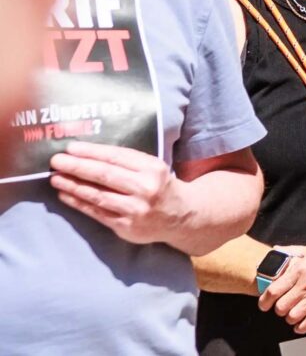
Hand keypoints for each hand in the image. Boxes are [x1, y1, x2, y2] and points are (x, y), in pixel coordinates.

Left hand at [49, 142, 186, 245]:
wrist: (181, 216)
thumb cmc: (160, 186)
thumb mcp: (152, 168)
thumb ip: (128, 163)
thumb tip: (89, 155)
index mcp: (152, 168)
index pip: (117, 157)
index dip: (92, 152)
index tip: (71, 148)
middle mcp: (145, 188)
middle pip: (105, 175)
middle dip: (78, 166)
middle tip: (56, 160)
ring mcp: (135, 209)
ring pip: (98, 195)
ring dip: (73, 185)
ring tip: (55, 178)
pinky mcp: (125, 226)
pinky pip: (97, 212)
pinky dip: (79, 203)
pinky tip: (65, 195)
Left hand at [262, 229, 305, 328]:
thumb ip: (293, 252)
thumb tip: (276, 251)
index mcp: (300, 267)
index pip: (272, 291)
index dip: (264, 302)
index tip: (265, 305)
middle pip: (281, 307)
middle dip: (280, 311)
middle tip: (284, 310)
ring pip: (293, 317)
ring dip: (292, 320)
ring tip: (295, 317)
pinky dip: (305, 326)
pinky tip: (305, 324)